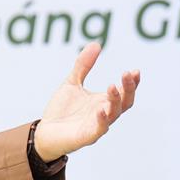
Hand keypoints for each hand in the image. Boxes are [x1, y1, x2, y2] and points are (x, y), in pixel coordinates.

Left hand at [34, 42, 140, 160]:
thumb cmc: (62, 110)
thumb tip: (96, 43)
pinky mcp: (86, 136)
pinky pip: (98, 129)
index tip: (135, 70)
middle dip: (128, 89)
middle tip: (128, 74)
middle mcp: (104, 113)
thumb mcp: (72, 83)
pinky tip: (100, 109)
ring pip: (113, 115)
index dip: (131, 83)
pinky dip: (102, 120)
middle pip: (124, 103)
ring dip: (115, 101)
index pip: (124, 92)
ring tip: (111, 86)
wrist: (45, 132)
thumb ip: (83, 66)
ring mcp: (97, 126)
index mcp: (104, 102)